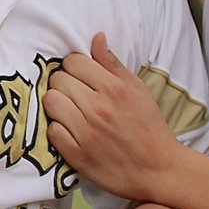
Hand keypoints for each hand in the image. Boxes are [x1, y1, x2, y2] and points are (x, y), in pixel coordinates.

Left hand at [43, 33, 182, 203]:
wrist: (159, 170)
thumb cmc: (149, 127)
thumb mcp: (138, 89)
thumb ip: (113, 63)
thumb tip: (96, 37)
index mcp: (114, 88)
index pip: (72, 61)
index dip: (74, 67)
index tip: (81, 77)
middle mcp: (98, 108)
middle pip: (58, 79)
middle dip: (64, 84)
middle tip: (76, 95)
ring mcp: (86, 133)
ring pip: (50, 102)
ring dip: (57, 105)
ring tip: (71, 111)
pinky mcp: (77, 155)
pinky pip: (51, 131)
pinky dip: (58, 130)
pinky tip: (71, 131)